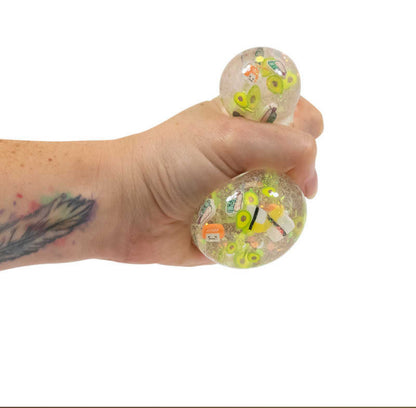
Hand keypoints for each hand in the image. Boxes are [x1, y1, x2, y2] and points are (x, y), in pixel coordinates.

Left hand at [110, 96, 322, 266]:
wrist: (125, 206)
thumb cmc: (169, 161)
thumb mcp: (226, 137)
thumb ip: (280, 143)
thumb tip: (308, 171)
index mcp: (244, 123)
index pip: (296, 117)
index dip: (307, 129)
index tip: (296, 149)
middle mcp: (246, 156)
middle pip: (297, 162)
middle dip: (298, 176)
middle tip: (285, 185)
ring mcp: (241, 192)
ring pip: (284, 200)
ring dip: (281, 208)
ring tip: (259, 212)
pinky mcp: (233, 225)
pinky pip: (264, 232)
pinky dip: (266, 235)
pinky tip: (251, 234)